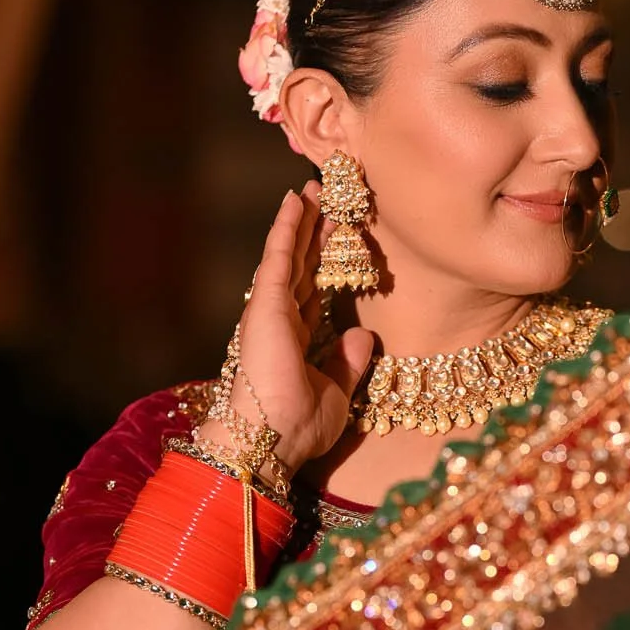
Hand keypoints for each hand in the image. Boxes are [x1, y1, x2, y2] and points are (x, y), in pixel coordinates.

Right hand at [202, 179, 374, 477]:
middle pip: (301, 266)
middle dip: (312, 232)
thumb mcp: (337, 392)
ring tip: (311, 189)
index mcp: (296, 340)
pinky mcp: (265, 304)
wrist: (271, 440)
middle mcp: (281, 321)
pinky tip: (295, 201)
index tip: (337, 234)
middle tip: (324, 198)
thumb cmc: (297, 427)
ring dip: (300, 221)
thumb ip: (349, 363)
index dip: (324, 263)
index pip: (313, 291)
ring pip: (289, 255)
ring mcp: (270, 310)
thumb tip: (364, 334)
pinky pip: (278, 256)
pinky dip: (286, 227)